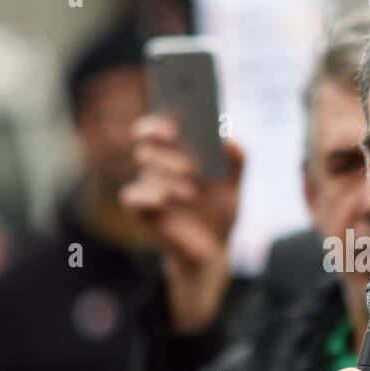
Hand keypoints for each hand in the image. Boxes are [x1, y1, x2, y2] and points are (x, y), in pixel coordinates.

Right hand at [119, 114, 244, 332]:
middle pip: (149, 144)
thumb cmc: (218, 211)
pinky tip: (165, 201)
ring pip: (146, 168)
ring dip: (169, 175)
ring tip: (191, 191)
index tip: (175, 124)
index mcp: (176, 152)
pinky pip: (132, 195)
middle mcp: (157, 166)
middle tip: (186, 155)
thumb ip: (237, 160)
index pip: (158, 126)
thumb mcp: (234, 185)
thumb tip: (228, 138)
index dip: (160, 120)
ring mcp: (147, 188)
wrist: (213, 250)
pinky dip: (149, 195)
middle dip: (167, 148)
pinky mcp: (141, 212)